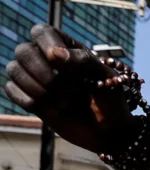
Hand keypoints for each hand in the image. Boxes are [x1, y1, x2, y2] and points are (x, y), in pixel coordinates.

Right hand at [4, 25, 134, 153]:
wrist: (110, 131)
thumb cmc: (111, 100)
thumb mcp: (107, 77)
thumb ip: (84, 61)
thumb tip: (54, 54)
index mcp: (66, 47)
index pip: (41, 32)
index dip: (47, 45)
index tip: (59, 61)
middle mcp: (46, 59)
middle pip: (23, 51)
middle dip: (44, 73)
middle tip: (70, 91)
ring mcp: (36, 78)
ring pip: (14, 70)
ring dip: (39, 89)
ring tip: (65, 103)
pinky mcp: (30, 97)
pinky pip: (11, 90)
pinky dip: (29, 100)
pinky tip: (52, 110)